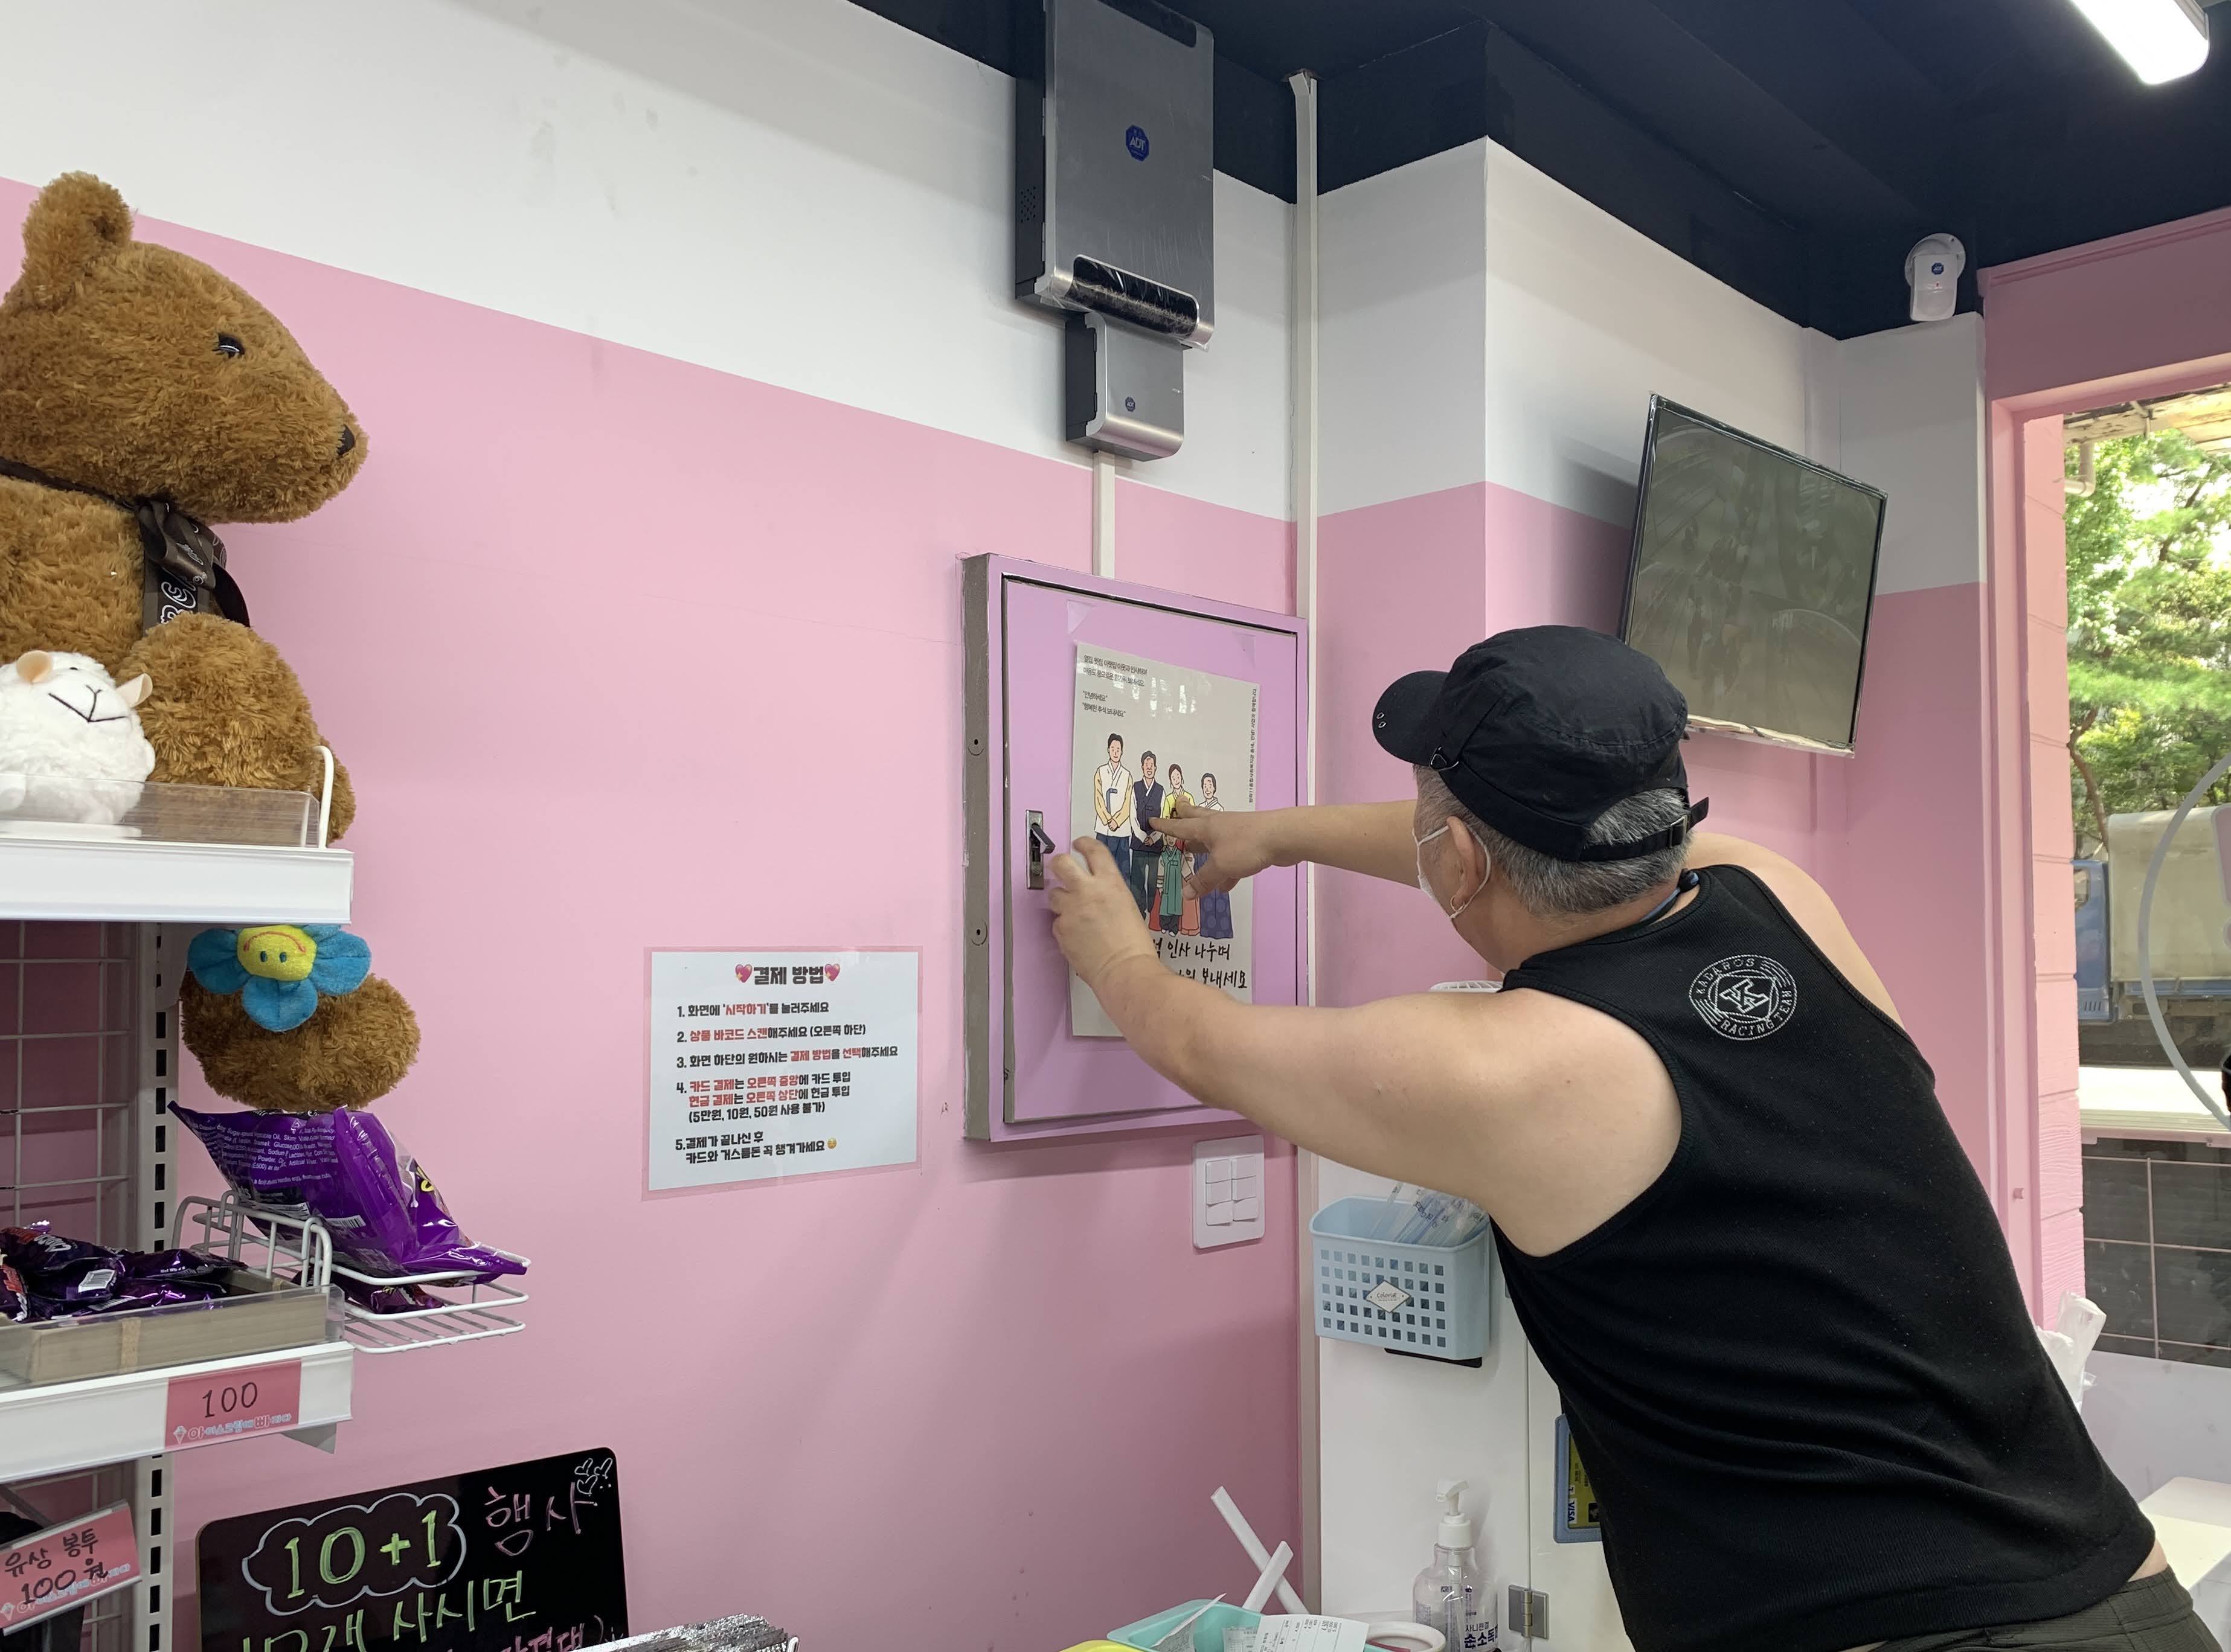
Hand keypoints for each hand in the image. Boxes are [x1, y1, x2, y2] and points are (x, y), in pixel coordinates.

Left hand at [1046, 837, 1157, 988]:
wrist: (1124, 969)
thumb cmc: (1134, 944)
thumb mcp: (1127, 906)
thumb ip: (1109, 893)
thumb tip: (1096, 891)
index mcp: (1110, 883)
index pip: (1093, 850)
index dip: (1083, 843)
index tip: (1078, 844)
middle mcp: (1088, 891)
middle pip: (1062, 863)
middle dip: (1059, 863)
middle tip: (1061, 868)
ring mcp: (1071, 909)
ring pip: (1054, 894)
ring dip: (1061, 901)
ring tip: (1073, 913)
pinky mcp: (1061, 929)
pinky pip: (1057, 922)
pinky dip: (1064, 927)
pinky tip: (1077, 937)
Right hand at [1154, 801, 1284, 897]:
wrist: (1282, 838)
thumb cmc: (1245, 846)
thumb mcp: (1220, 866)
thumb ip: (1203, 880)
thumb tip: (1185, 894)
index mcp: (1206, 828)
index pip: (1179, 826)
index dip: (1165, 825)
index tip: (1152, 819)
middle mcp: (1218, 826)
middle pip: (1197, 818)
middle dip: (1185, 814)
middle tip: (1176, 805)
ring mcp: (1235, 834)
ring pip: (1214, 839)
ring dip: (1204, 845)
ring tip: (1193, 850)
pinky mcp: (1250, 845)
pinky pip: (1231, 857)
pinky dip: (1225, 869)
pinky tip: (1224, 886)